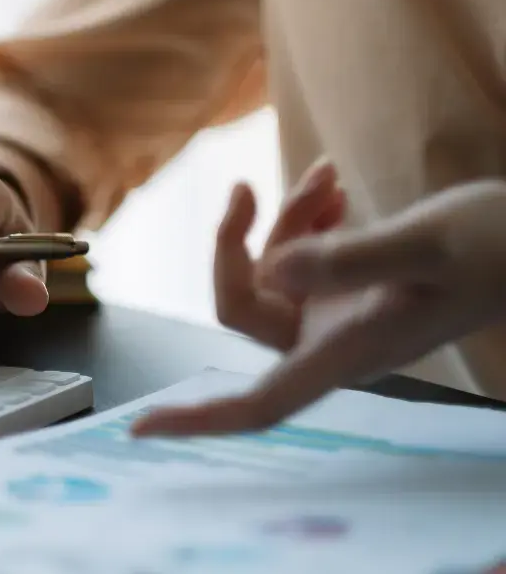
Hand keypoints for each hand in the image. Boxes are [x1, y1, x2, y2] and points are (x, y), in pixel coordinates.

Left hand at [132, 179, 505, 437]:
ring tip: (326, 180)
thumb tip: (274, 271)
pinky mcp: (341, 287)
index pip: (261, 405)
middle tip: (248, 186)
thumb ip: (350, 258)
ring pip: (266, 271)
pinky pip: (293, 256)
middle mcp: (330, 340)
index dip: (201, 420)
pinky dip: (301, 219)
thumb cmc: (496, 246)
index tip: (140, 428)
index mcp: (347, 351)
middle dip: (236, 242)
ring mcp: (333, 314)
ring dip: (280, 220)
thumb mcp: (427, 242)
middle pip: (241, 303)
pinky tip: (331, 187)